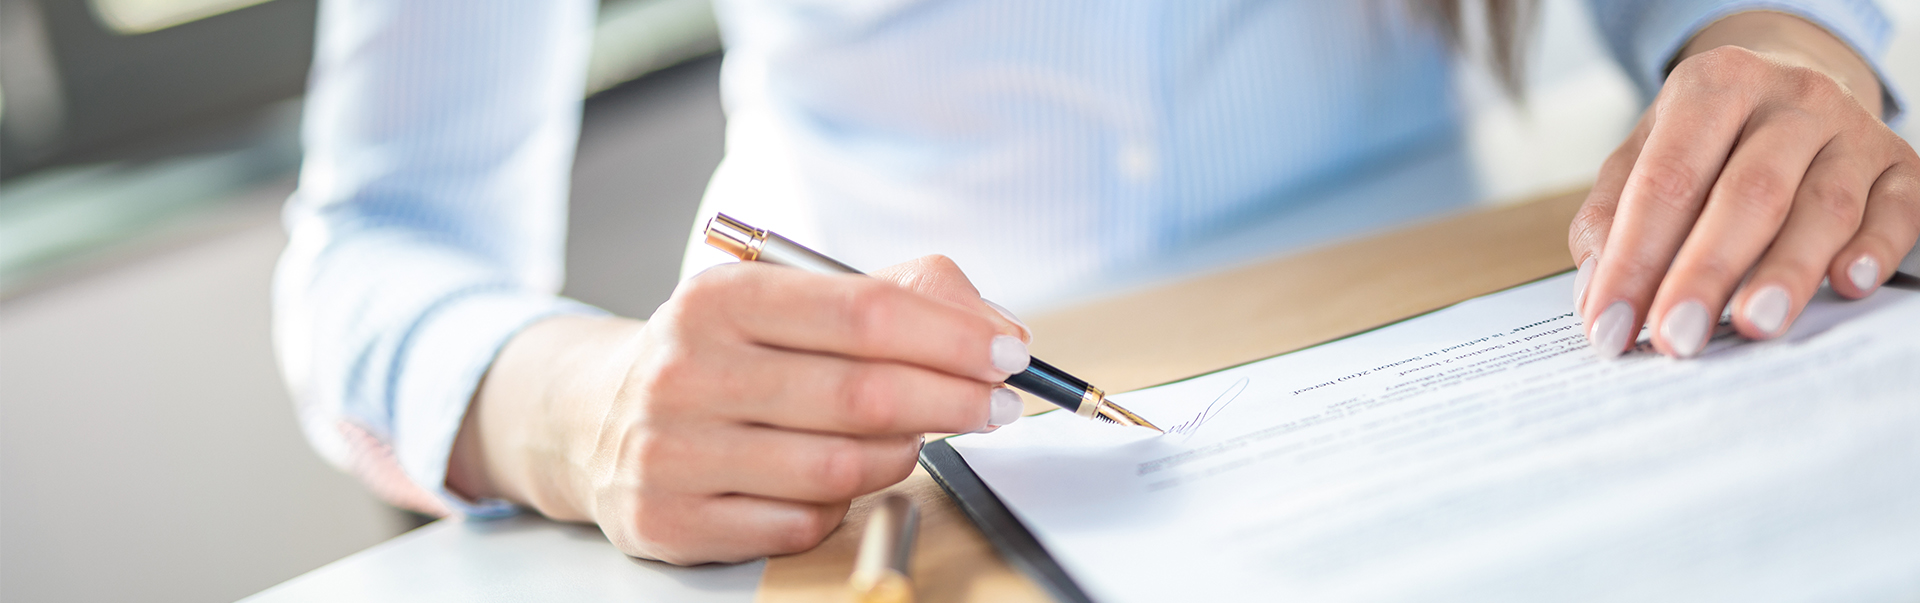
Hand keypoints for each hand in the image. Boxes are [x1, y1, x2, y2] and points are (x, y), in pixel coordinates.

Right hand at [447, 255, 1031, 563]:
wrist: (596, 415)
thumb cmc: (725, 354)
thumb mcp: (789, 298)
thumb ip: (896, 294)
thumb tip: (992, 327)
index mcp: (719, 298)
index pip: (864, 313)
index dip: (953, 336)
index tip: (1009, 354)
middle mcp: (686, 371)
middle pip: (862, 394)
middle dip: (951, 400)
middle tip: (995, 406)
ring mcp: (671, 451)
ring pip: (839, 468)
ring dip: (902, 454)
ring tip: (914, 437)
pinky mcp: (669, 520)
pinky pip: (800, 523)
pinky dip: (842, 503)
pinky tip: (841, 477)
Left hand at [1569, 12, 1918, 357]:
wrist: (1792, 92)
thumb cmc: (1705, 141)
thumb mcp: (1643, 155)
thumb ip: (1609, 219)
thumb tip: (1596, 296)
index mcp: (1713, 85)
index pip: (1666, 181)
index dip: (1634, 258)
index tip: (1610, 325)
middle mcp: (1791, 98)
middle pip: (1747, 193)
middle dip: (1706, 273)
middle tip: (1677, 336)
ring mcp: (1853, 130)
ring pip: (1823, 207)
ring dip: (1786, 272)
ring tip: (1751, 324)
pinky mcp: (1901, 165)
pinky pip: (1899, 210)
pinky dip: (1874, 249)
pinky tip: (1847, 284)